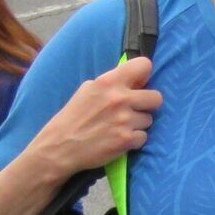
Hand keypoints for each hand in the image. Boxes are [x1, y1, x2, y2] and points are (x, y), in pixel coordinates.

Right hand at [28, 58, 160, 182]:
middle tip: (132, 111)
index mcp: (108, 82)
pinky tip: (118, 140)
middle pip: (156, 97)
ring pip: (149, 119)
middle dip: (146, 105)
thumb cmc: (71, 119)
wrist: (57, 149)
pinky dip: (133, 140)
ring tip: (119, 127)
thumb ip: (111, 83)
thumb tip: (135, 80)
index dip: (143, 75)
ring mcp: (124, 120)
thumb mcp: (87, 91)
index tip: (138, 84)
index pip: (144, 65)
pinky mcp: (126, 140)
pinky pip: (143, 137)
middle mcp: (119, 99)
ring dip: (137, 124)